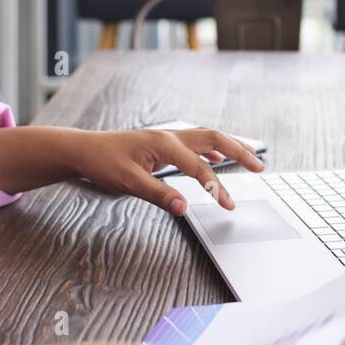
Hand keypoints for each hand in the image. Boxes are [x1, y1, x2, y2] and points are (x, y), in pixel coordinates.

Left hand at [70, 127, 263, 215]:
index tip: (229, 205)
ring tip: (251, 157)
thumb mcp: (129, 182)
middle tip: (260, 167)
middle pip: (214, 139)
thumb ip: (159, 195)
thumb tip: (184, 207)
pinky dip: (212, 148)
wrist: (84, 150)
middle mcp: (170, 136)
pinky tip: (218, 157)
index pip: (199, 167)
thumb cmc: (103, 163)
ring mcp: (167, 137)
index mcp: (164, 144)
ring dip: (230, 146)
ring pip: (207, 137)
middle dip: (239, 152)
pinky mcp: (163, 143)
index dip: (216, 187)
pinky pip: (196, 142)